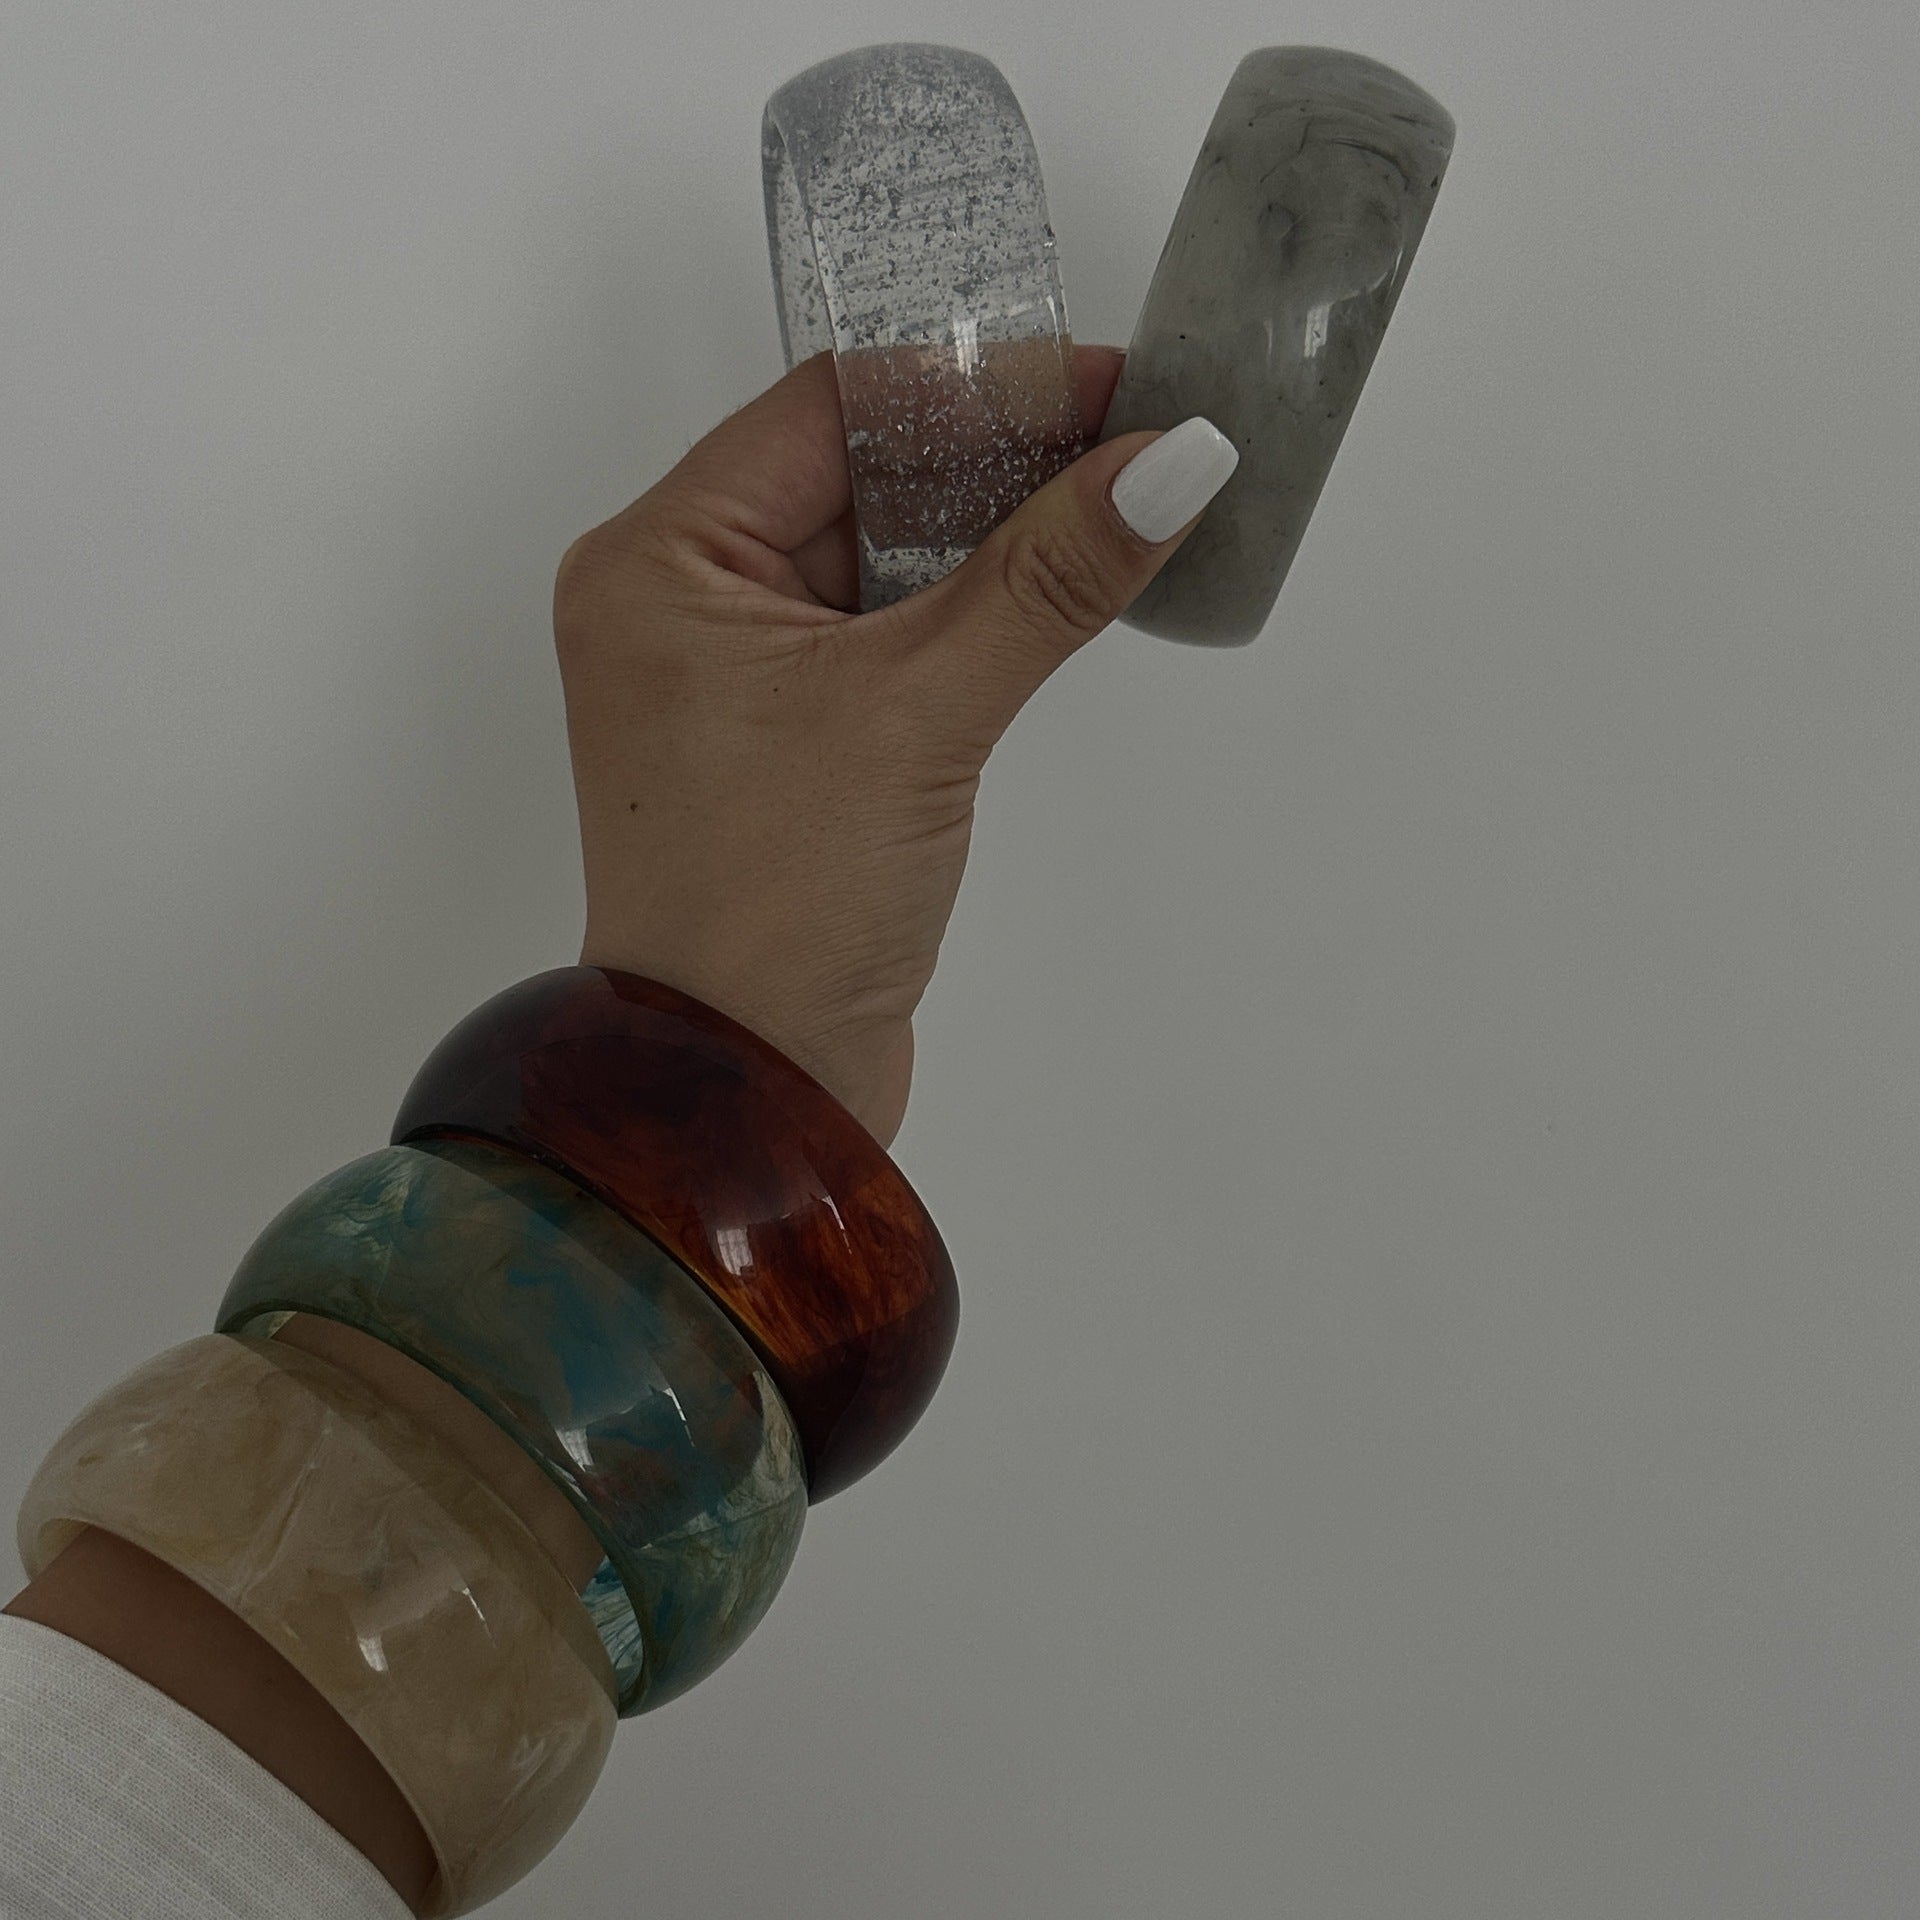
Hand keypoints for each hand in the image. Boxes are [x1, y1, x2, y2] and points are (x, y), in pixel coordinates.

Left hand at [552, 345, 1234, 1146]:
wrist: (749, 1092)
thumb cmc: (781, 905)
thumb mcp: (922, 715)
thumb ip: (1048, 578)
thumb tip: (1172, 465)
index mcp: (660, 563)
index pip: (828, 412)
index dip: (971, 387)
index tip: (1101, 386)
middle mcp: (680, 606)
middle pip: (857, 480)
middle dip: (994, 461)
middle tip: (1130, 443)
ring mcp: (733, 681)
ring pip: (881, 563)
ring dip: (992, 541)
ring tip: (1117, 508)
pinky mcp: (790, 746)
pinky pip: (888, 641)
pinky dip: (969, 619)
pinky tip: (1058, 599)